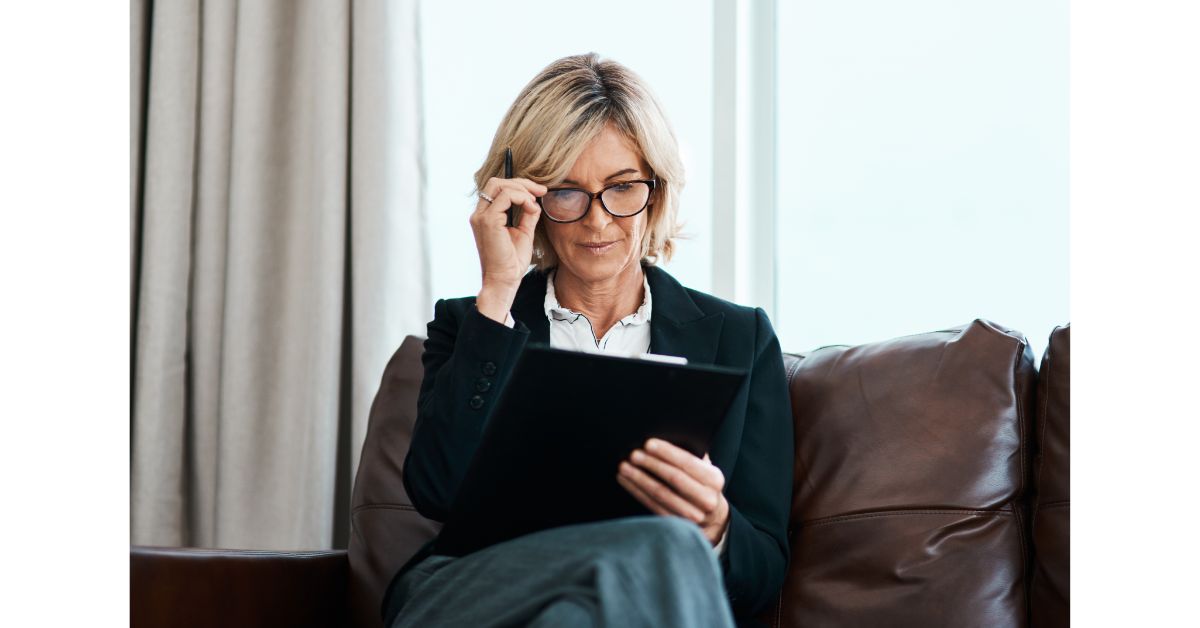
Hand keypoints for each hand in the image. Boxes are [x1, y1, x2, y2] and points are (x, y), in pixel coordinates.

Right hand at [470, 176, 545, 320]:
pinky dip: (522, 198)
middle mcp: (480, 214)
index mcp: (485, 216)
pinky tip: (532, 209)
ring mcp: (481, 217)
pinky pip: (506, 196)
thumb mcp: (523, 232)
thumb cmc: (512, 262)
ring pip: (500, 186)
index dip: (519, 186)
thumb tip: (534, 201)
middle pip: (496, 182)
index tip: (539, 192)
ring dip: (523, 190)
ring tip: (535, 204)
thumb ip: (527, 215)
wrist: (505, 280)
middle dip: (521, 183)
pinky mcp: (488, 221)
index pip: (497, 189)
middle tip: (540, 191)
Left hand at [616, 437, 729, 545]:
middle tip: (633, 454)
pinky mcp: (677, 523)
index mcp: (714, 479)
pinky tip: (626, 481)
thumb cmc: (703, 484)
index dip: (667, 452)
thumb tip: (667, 437)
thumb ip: (692, 455)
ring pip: (661, 494)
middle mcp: (707, 498)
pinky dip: (637, 492)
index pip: (688, 463)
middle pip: (674, 478)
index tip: (648, 444)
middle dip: (651, 464)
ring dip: (639, 479)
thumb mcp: (705, 469)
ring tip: (624, 467)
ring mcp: (692, 514)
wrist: (713, 518)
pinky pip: (653, 506)